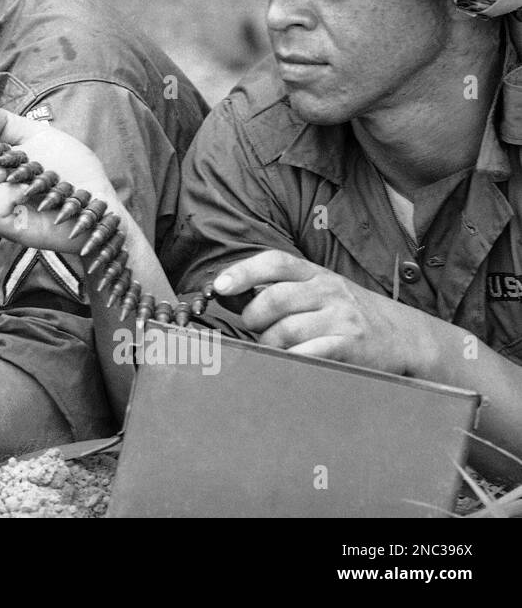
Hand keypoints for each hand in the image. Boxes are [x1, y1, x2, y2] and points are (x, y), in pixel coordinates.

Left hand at [214, 250, 436, 375]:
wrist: (404, 337)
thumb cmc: (348, 315)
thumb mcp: (319, 292)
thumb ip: (281, 290)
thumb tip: (229, 293)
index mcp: (316, 274)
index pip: (275, 262)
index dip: (243, 272)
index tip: (220, 286)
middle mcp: (329, 290)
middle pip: (273, 299)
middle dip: (253, 318)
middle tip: (255, 329)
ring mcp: (341, 318)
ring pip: (285, 330)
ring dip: (270, 345)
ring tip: (276, 350)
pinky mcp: (350, 346)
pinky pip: (307, 353)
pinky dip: (291, 360)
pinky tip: (291, 361)